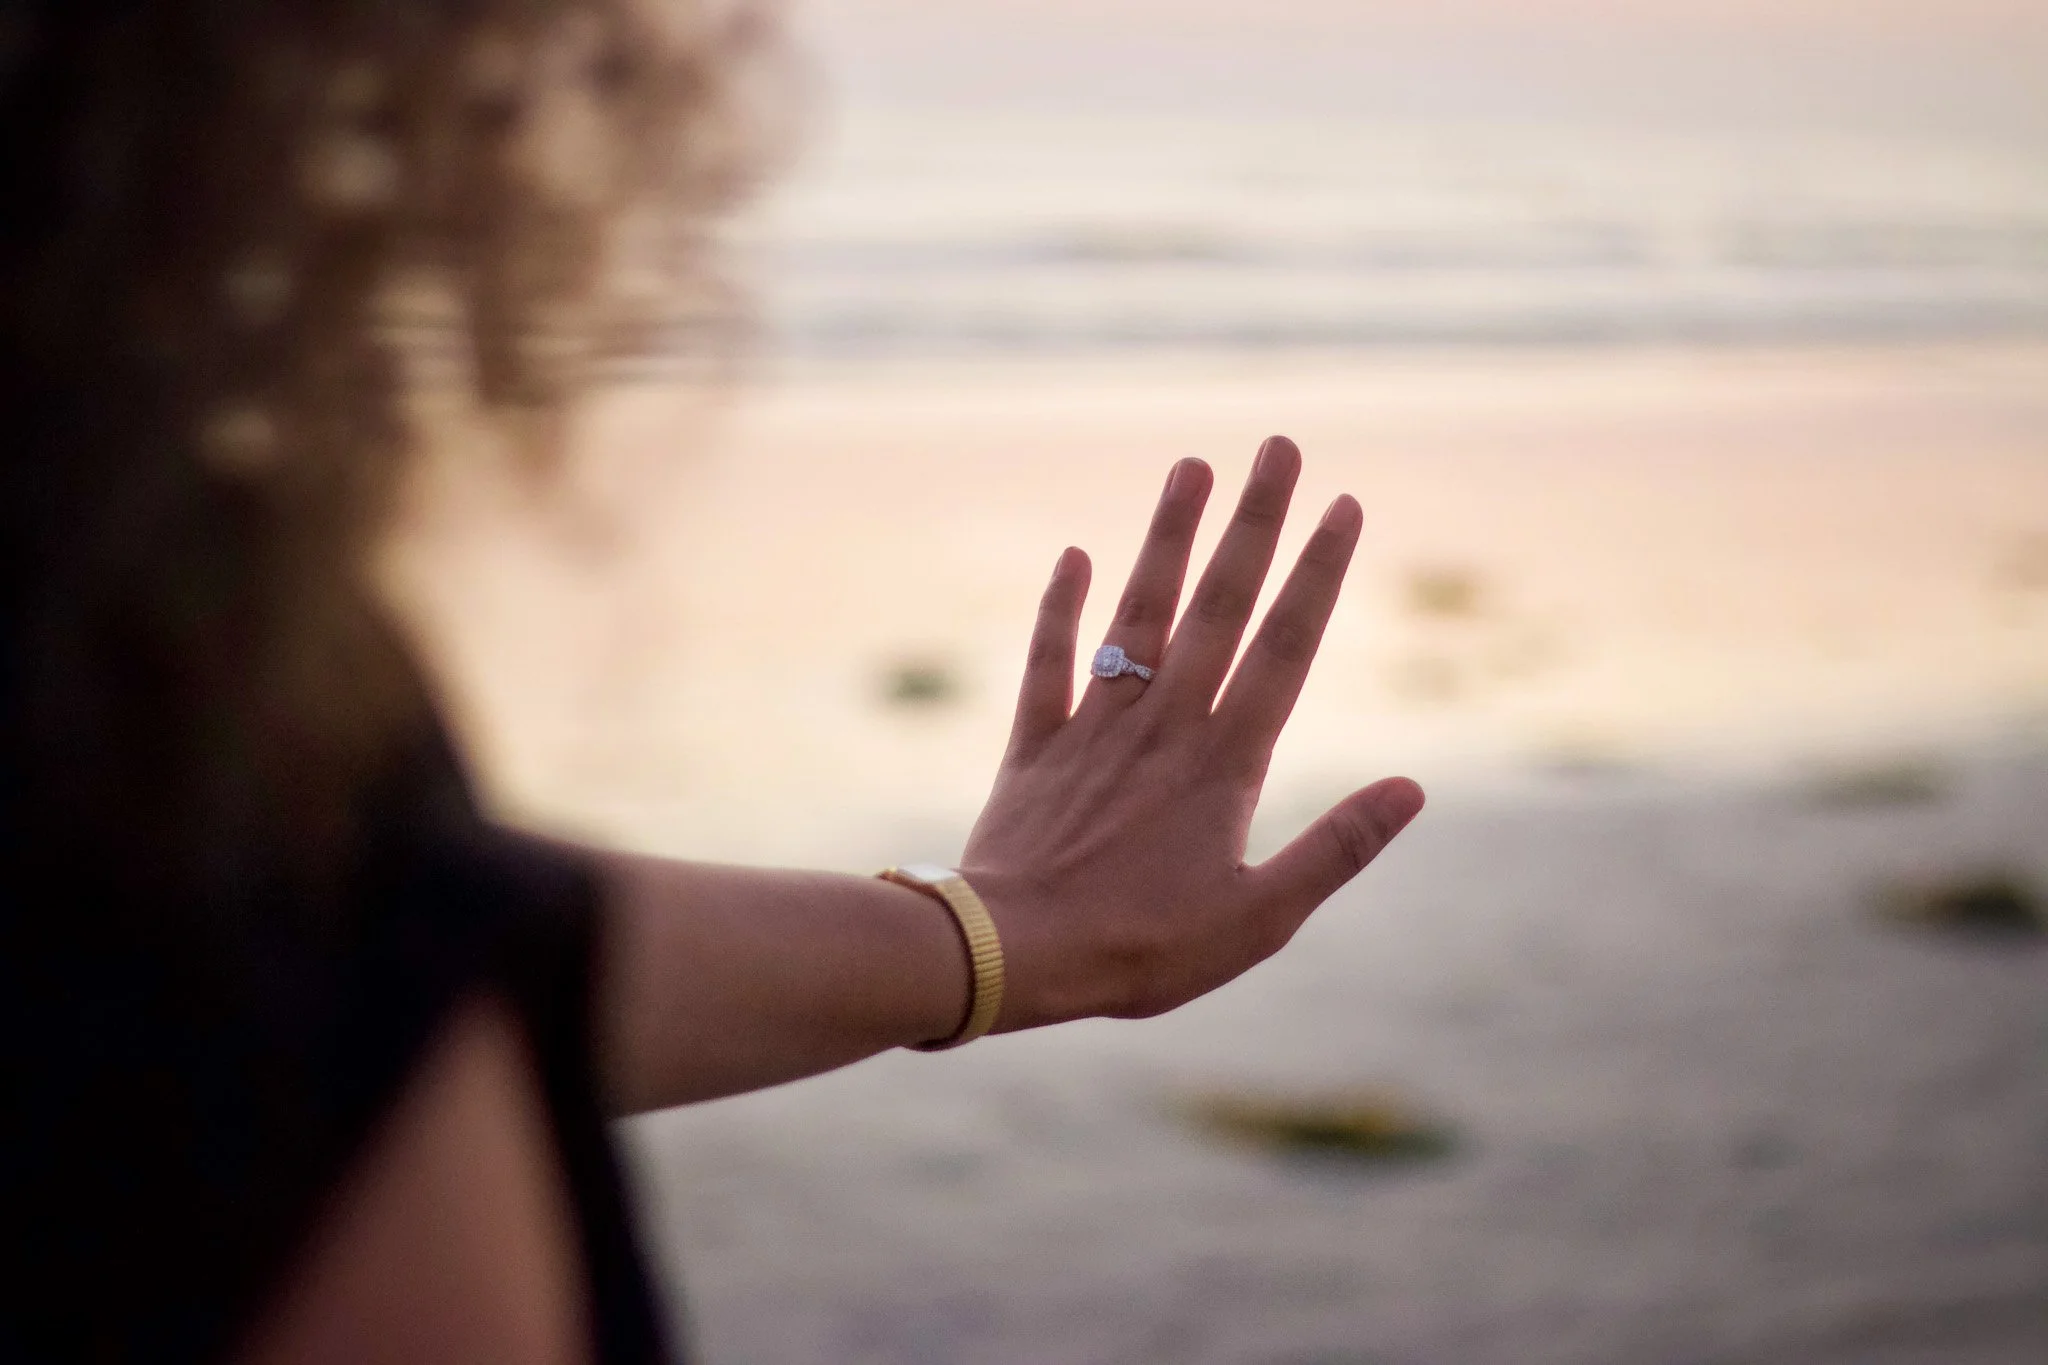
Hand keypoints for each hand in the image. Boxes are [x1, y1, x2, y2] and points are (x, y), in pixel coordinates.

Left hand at [961, 436, 1424, 1030]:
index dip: (1318, 574)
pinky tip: (1074, 554)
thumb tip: (1413, 789)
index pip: (1285, 647)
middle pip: (1220, 606)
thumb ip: (1336, 849)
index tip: (1344, 505)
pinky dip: (1060, 610)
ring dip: (1167, 538)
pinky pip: (1049, 664)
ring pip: (1138, 614)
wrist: (1013, 955)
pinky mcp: (1035, 748)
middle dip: (1254, 523)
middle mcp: (1164, 725)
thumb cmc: (1142, 950)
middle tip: (1280, 446)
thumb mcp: (1259, 918)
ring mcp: (1096, 729)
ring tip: (1191, 465)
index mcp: (1225, 763)